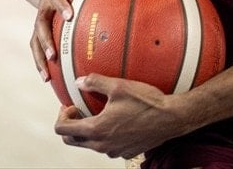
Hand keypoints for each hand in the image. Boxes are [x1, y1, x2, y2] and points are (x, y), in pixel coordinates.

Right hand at [31, 0, 128, 77]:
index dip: (61, 5)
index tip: (69, 15)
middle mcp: (44, 4)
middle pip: (40, 23)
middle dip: (45, 40)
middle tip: (54, 54)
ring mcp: (41, 17)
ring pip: (35, 39)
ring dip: (39, 57)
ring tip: (47, 75)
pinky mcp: (41, 27)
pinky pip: (37, 45)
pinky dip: (40, 61)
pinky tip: (48, 78)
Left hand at [54, 75, 182, 159]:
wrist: (171, 118)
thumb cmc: (147, 103)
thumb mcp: (119, 86)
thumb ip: (95, 82)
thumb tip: (79, 81)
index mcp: (96, 129)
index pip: (63, 130)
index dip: (62, 116)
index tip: (72, 105)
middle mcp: (102, 145)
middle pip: (72, 141)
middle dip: (70, 125)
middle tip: (79, 109)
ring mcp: (113, 151)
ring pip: (89, 145)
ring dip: (87, 130)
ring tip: (98, 113)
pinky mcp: (125, 152)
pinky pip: (106, 146)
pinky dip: (104, 135)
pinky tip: (115, 120)